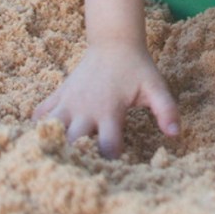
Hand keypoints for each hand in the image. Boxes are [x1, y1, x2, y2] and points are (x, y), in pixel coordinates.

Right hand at [32, 42, 179, 158]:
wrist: (114, 42)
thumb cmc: (137, 68)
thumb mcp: (156, 88)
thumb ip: (166, 110)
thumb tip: (175, 134)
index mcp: (109, 111)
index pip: (107, 146)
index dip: (112, 161)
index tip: (117, 169)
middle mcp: (85, 109)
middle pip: (72, 143)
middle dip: (77, 159)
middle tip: (83, 172)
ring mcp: (68, 102)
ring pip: (49, 129)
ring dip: (53, 144)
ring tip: (57, 159)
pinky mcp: (59, 95)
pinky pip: (39, 114)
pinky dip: (39, 126)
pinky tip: (44, 136)